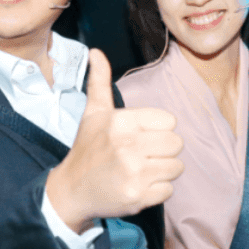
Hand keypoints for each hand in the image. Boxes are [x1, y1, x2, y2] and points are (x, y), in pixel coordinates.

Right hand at [46, 49, 184, 231]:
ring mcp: (134, 173)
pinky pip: (169, 190)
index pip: (170, 122)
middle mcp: (128, 146)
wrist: (72, 190)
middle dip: (163, 151)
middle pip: (176, 144)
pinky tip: (139, 186)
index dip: (158, 130)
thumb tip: (96, 52)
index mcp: (122, 122)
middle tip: (142, 156)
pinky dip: (157, 191)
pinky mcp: (138, 197)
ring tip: (141, 171)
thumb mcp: (93, 113)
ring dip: (162, 171)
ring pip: (176, 167)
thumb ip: (100, 82)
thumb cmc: (88, 148)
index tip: (140, 137)